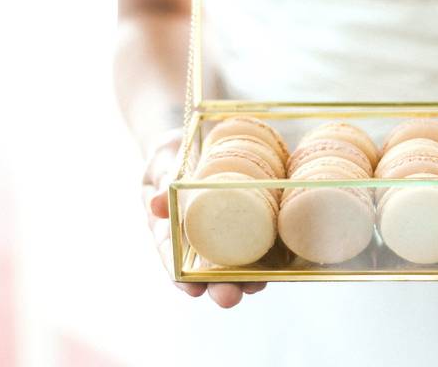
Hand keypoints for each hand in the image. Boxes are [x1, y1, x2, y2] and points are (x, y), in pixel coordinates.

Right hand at [141, 128, 267, 307]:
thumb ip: (162, 179)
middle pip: (206, 269)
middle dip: (218, 286)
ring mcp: (225, 232)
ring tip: (257, 286)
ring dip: (246, 278)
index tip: (191, 289)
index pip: (172, 257)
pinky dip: (269, 255)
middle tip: (228, 297)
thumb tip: (157, 204)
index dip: (181, 277)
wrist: (198, 139)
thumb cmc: (173, 153)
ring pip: (235, 262)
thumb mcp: (163, 161)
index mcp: (169, 228)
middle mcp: (197, 237)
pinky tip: (280, 264)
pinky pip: (260, 241)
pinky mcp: (251, 220)